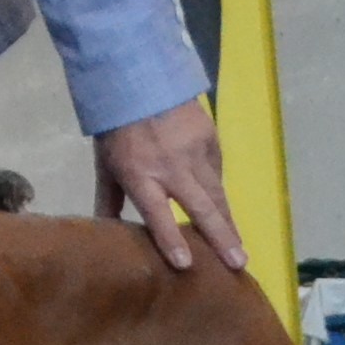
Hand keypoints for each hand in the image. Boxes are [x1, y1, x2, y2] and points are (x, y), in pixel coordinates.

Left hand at [93, 101, 246, 272]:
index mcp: (140, 175)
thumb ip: (108, 199)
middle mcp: (171, 167)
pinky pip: (216, 171)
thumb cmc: (115, 129)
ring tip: (240, 248)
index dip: (170, 238)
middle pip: (201, 207)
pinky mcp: (210, 138)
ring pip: (217, 193)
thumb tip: (104, 233)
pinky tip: (223, 209)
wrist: (138, 79)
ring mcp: (195, 152)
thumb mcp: (106, 165)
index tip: (185, 264)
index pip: (157, 213)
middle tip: (239, 264)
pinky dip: (218, 190)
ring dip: (229, 222)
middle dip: (221, 237)